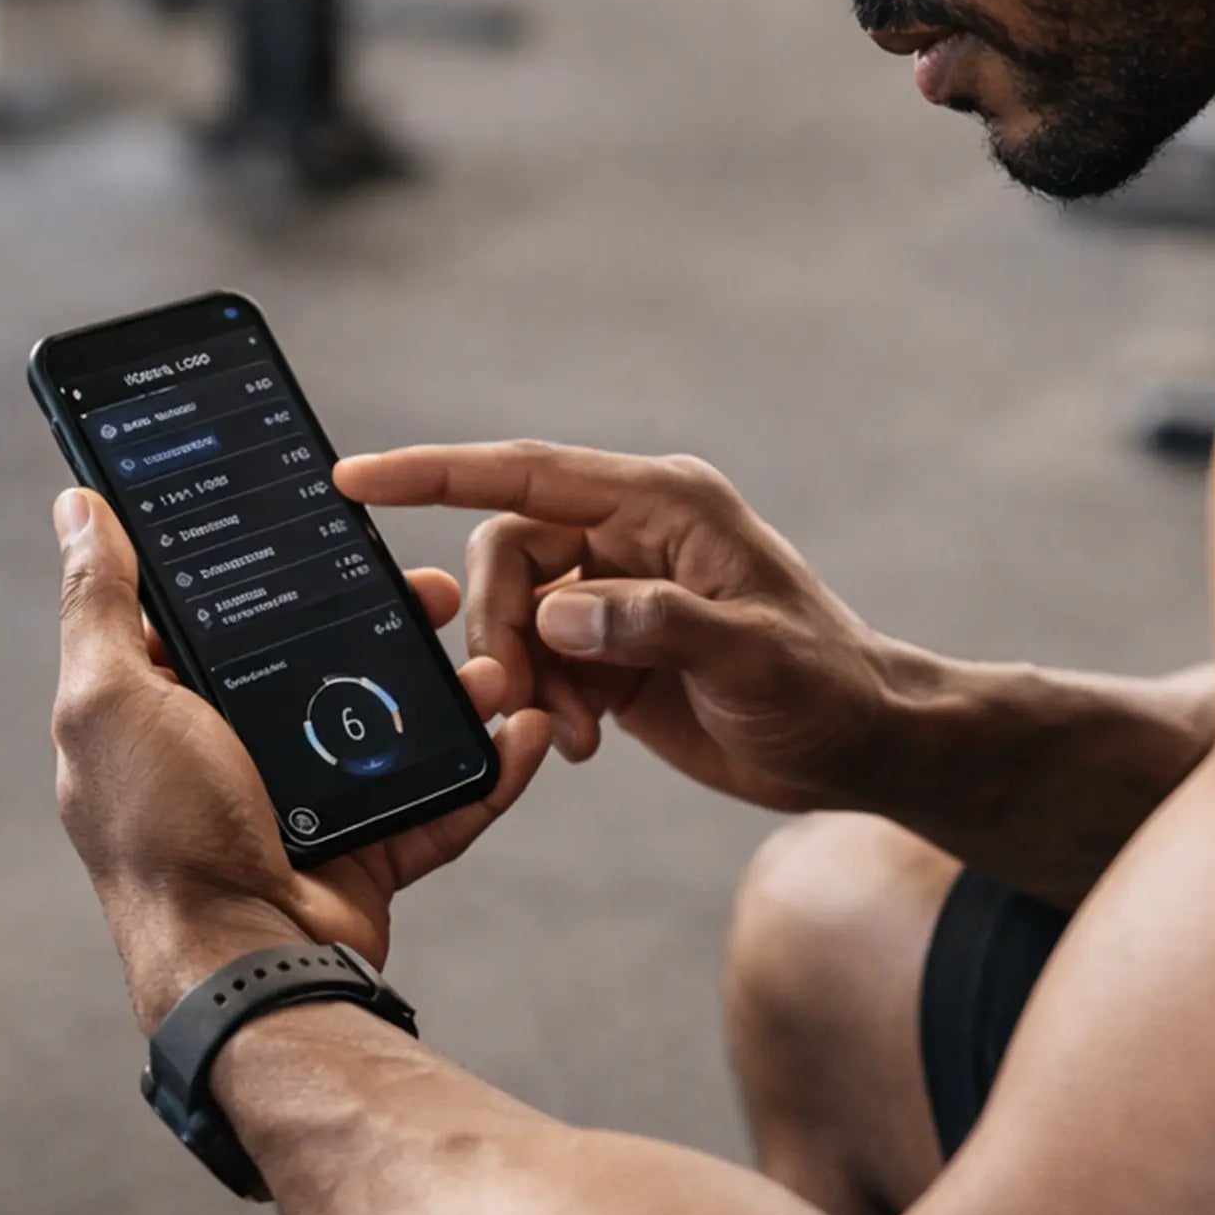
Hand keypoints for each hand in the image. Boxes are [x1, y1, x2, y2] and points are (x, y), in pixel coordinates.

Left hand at [48, 489, 553, 1029]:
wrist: (244, 964)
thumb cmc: (161, 835)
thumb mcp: (109, 699)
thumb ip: (100, 602)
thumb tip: (78, 507)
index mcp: (173, 707)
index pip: (233, 613)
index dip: (287, 564)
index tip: (342, 524)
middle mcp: (241, 749)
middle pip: (334, 657)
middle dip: (398, 618)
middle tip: (440, 591)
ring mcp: (313, 801)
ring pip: (400, 721)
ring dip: (458, 690)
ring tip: (492, 668)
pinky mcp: (373, 847)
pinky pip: (446, 796)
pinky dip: (492, 768)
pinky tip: (525, 733)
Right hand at [333, 444, 897, 813]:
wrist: (859, 744)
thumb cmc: (824, 689)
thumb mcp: (752, 658)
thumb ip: (657, 625)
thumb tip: (561, 613)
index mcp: (665, 505)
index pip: (528, 473)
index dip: (436, 470)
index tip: (355, 478)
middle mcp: (633, 534)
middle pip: (508, 552)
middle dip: (500, 627)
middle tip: (525, 699)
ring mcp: (620, 590)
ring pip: (515, 611)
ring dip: (523, 675)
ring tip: (574, 733)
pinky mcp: (613, 644)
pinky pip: (537, 659)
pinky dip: (542, 702)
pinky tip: (584, 741)